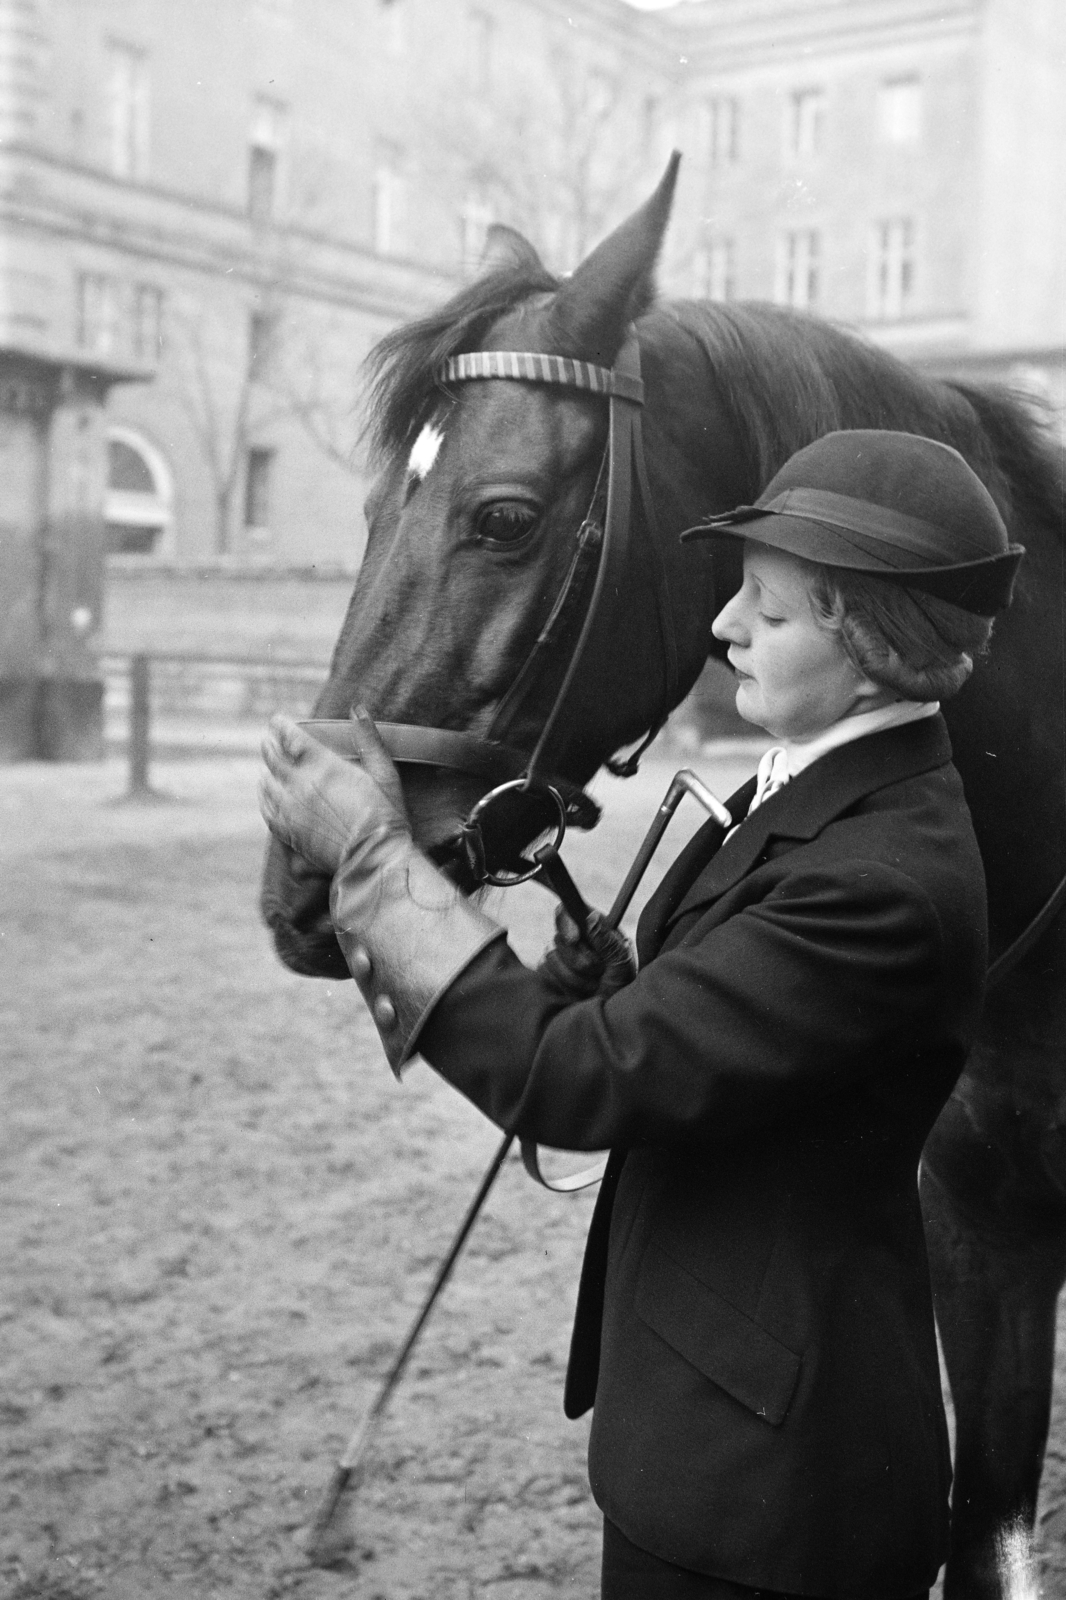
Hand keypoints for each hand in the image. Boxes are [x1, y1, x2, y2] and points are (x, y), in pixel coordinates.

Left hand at [259, 707, 409, 876]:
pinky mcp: (289, 832)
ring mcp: (291, 810)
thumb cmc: (385, 815)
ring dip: (266, 772)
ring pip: (267, 784)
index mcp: (323, 765)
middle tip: (269, 740)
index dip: (281, 726)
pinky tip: (267, 797)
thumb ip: (368, 739)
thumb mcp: (384, 772)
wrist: (375, 858)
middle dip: (270, 745)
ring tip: (267, 768)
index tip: (277, 721)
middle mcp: (301, 784)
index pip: (291, 737)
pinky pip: (267, 811)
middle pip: (273, 758)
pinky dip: (265, 799)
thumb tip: (357, 709)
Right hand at [538, 904, 635, 1001]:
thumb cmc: (622, 989)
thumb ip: (608, 941)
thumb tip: (591, 917)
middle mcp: (577, 941)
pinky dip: (564, 986)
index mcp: (596, 931)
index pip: (570, 911)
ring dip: (575, 977)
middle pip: (559, 938)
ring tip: (593, 986)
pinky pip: (545, 974)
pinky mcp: (549, 975)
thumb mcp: (622, 964)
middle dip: (579, 960)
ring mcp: (561, 958)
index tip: (574, 939)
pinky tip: (580, 994)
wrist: (611, 1019)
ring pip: (551, 957)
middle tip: (599, 972)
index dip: (567, 921)